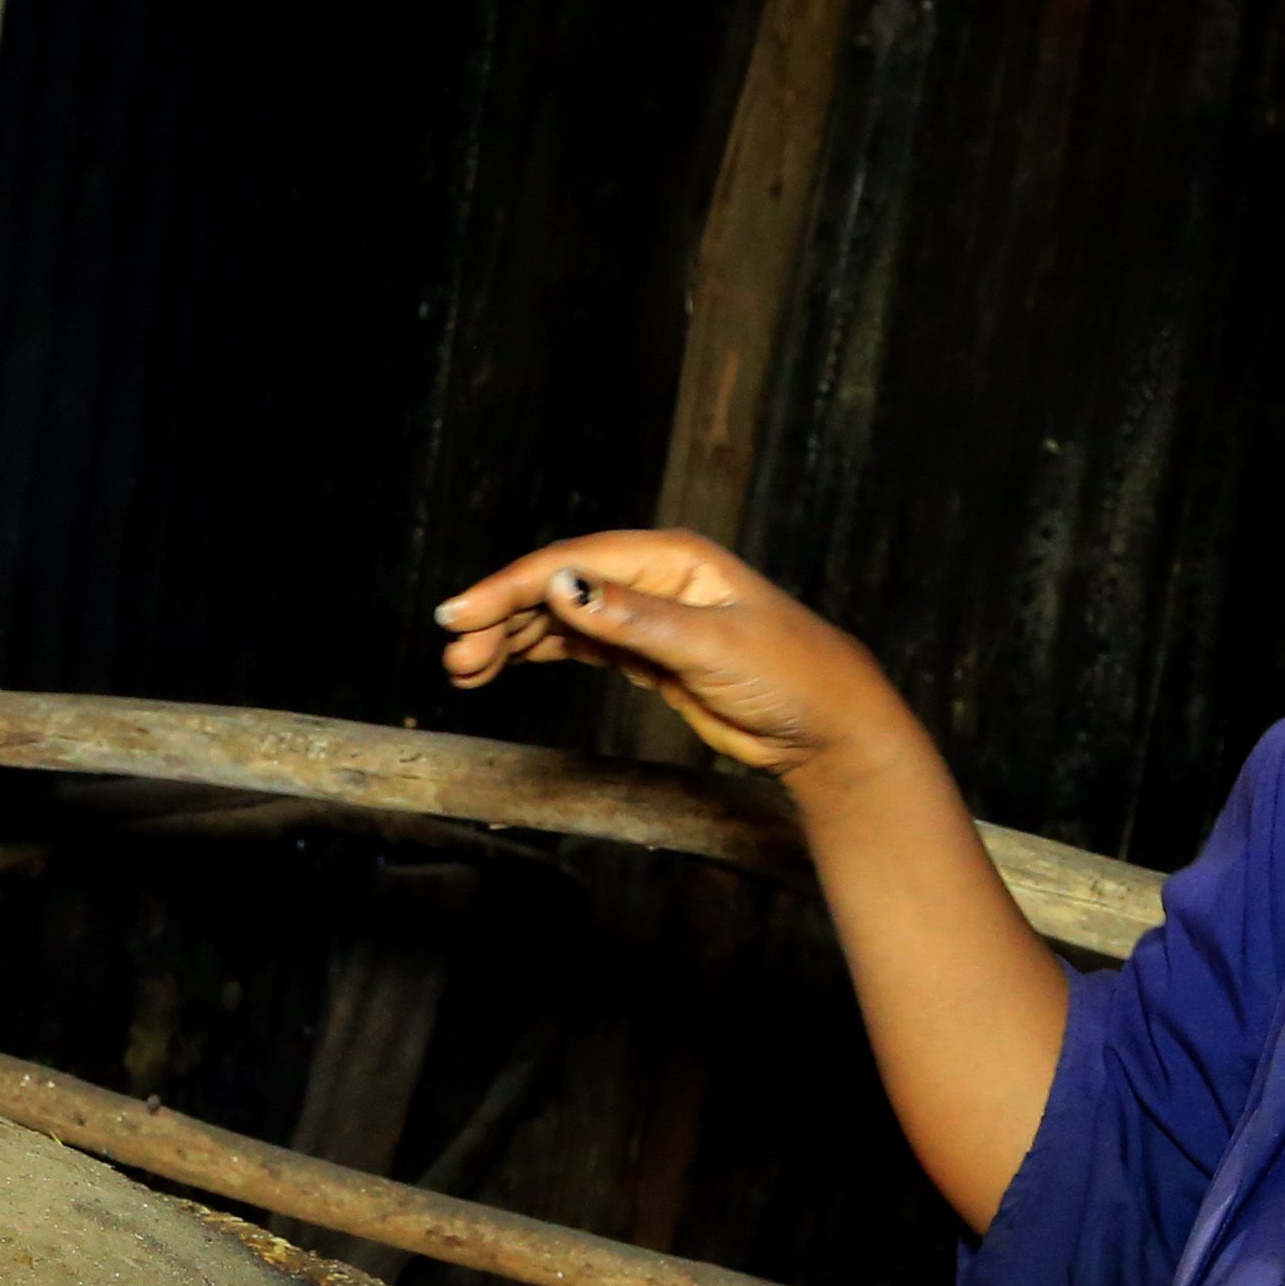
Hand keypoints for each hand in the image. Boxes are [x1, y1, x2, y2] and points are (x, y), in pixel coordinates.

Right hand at [434, 533, 895, 781]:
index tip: (462, 613)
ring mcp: (647, 615)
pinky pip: (579, 646)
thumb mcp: (711, 647)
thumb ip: (635, 620)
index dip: (512, 586)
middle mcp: (653, 578)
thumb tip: (564, 585)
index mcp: (672, 558)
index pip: (574, 563)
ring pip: (562, 619)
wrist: (829, 727)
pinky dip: (539, 655)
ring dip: (512, 640)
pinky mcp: (646, 653)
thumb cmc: (791, 675)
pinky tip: (502, 667)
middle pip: (558, 588)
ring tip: (463, 670)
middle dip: (501, 618)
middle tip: (455, 656)